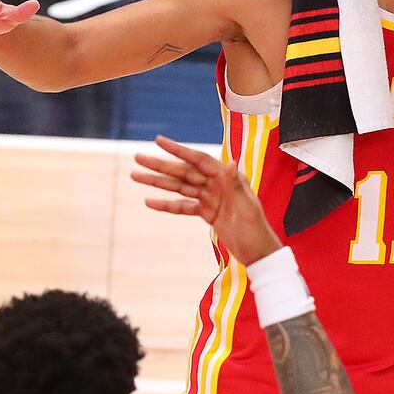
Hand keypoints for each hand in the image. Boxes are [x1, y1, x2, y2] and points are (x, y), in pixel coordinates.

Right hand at [132, 136, 281, 265]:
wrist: (258, 253)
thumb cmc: (256, 230)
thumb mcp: (246, 208)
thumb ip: (235, 185)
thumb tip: (232, 162)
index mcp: (228, 178)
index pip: (199, 160)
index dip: (178, 150)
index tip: (158, 141)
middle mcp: (217, 184)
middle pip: (184, 172)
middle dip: (160, 165)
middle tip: (138, 157)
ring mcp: (210, 199)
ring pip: (180, 187)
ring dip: (158, 182)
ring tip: (136, 176)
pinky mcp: (207, 213)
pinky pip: (183, 207)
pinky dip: (167, 205)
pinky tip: (150, 202)